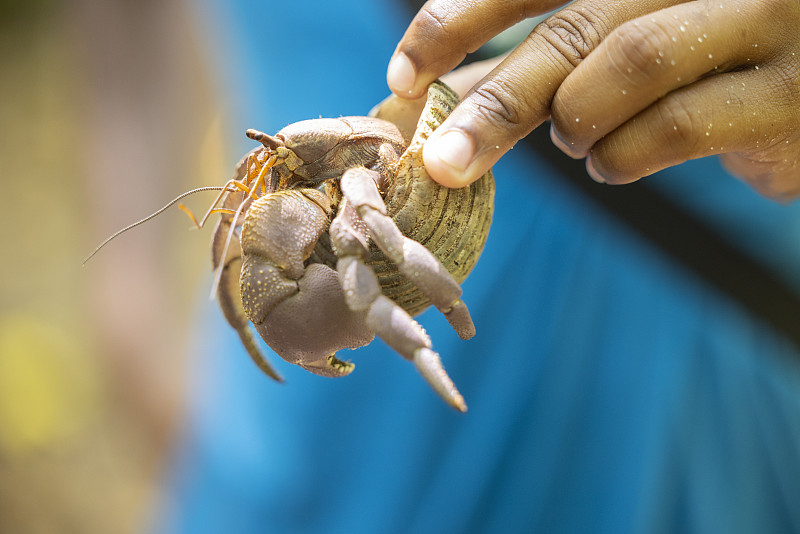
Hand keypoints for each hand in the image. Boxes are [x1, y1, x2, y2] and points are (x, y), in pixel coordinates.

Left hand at [387, 0, 799, 199]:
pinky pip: (674, 126)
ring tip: (575, 143)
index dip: (458, 19)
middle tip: (444, 160)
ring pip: (628, 67)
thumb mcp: (605, 45)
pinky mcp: (788, 91)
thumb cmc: (687, 64)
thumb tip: (419, 102)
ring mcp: (761, 15)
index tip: (404, 75)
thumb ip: (526, 64)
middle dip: (497, 103)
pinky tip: (613, 163)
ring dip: (577, 124)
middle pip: (572, 28)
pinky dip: (622, 157)